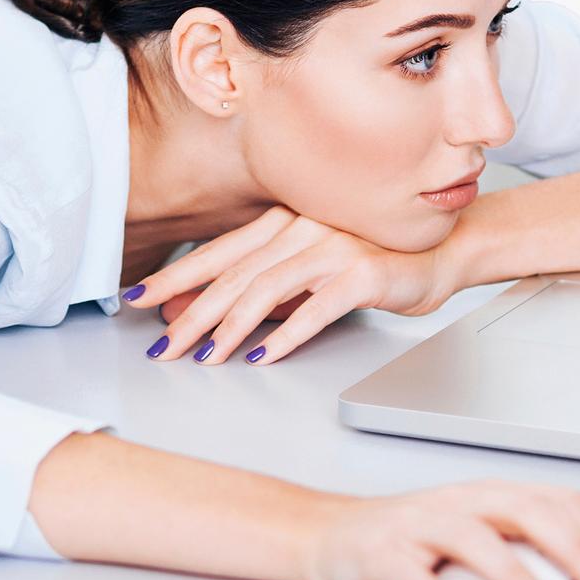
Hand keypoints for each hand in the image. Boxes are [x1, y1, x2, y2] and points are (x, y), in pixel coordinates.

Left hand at [122, 206, 461, 364]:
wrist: (442, 252)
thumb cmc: (374, 262)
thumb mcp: (306, 275)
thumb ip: (257, 291)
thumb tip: (194, 312)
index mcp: (285, 222)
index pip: (218, 252)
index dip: (174, 277)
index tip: (137, 298)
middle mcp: (303, 228)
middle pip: (233, 274)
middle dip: (192, 313)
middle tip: (163, 347)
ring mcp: (332, 247)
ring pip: (266, 288)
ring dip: (230, 327)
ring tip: (206, 357)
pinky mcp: (361, 273)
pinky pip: (315, 307)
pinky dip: (285, 333)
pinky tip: (263, 355)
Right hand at [299, 478, 579, 579]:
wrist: (329, 536)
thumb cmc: (410, 541)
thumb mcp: (474, 535)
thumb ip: (521, 551)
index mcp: (489, 494)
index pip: (559, 500)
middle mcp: (459, 501)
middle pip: (527, 511)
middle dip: (574, 551)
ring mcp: (418, 525)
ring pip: (475, 538)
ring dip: (517, 577)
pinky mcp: (382, 555)